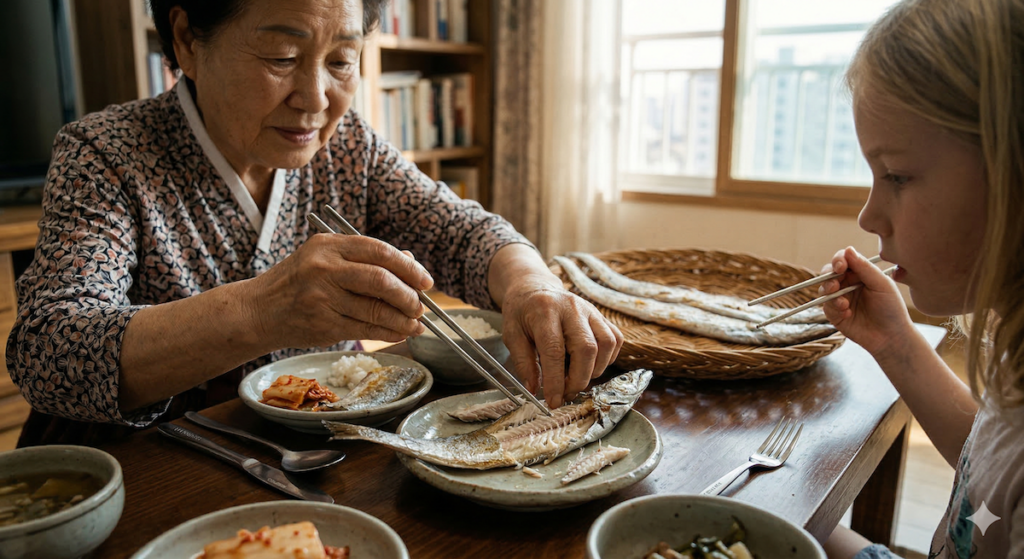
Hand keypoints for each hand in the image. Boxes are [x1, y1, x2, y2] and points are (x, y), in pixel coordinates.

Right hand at [245, 233, 433, 348]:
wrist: (258, 310)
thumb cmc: (298, 283)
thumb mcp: (326, 259)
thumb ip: (365, 259)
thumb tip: (410, 261)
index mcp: (329, 244)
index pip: (380, 251)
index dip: (409, 267)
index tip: (426, 281)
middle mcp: (324, 267)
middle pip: (381, 279)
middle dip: (409, 295)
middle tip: (421, 306)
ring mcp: (322, 296)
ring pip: (375, 309)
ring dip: (402, 319)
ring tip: (416, 324)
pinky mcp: (322, 323)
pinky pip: (364, 329)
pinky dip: (387, 333)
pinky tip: (399, 333)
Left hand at [501, 277, 623, 408]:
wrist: (534, 288)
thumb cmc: (521, 312)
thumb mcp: (512, 335)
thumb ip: (523, 362)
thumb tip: (534, 390)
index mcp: (544, 311)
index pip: (554, 351)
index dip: (555, 381)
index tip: (553, 401)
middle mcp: (572, 308)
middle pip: (587, 348)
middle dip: (578, 379)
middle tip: (566, 393)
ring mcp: (590, 310)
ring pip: (606, 344)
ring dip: (595, 370)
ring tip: (576, 378)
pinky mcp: (601, 315)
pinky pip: (615, 340)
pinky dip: (606, 359)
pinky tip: (589, 364)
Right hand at [819, 247, 914, 358]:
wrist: (891, 337)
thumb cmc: (891, 308)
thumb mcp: (882, 284)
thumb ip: (864, 267)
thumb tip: (847, 249)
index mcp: (860, 274)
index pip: (844, 260)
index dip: (839, 260)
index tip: (841, 265)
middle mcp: (847, 284)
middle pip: (829, 272)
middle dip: (829, 276)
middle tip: (835, 283)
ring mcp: (840, 299)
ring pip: (823, 288)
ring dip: (830, 292)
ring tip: (842, 302)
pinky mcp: (835, 314)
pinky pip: (826, 306)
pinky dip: (834, 307)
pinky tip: (847, 312)